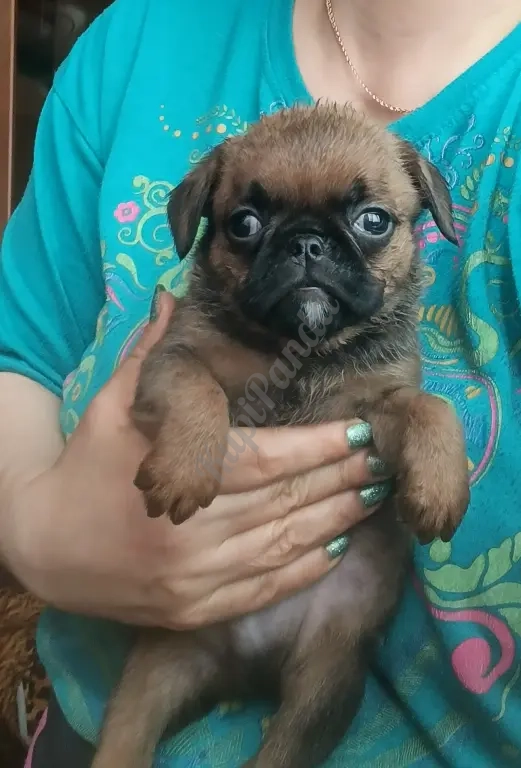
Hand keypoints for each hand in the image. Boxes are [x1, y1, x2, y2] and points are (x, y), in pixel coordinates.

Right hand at [9, 293, 390, 628]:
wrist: (41, 547)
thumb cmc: (84, 468)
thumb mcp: (111, 405)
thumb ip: (148, 354)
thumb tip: (170, 296)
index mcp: (175, 477)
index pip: (269, 460)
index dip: (322, 446)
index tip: (361, 431)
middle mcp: (190, 536)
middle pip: (287, 503)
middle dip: (343, 480)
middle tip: (384, 461)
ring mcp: (194, 581)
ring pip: (285, 548)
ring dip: (337, 522)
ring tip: (374, 498)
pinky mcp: (194, 612)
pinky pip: (264, 591)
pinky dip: (305, 571)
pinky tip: (335, 548)